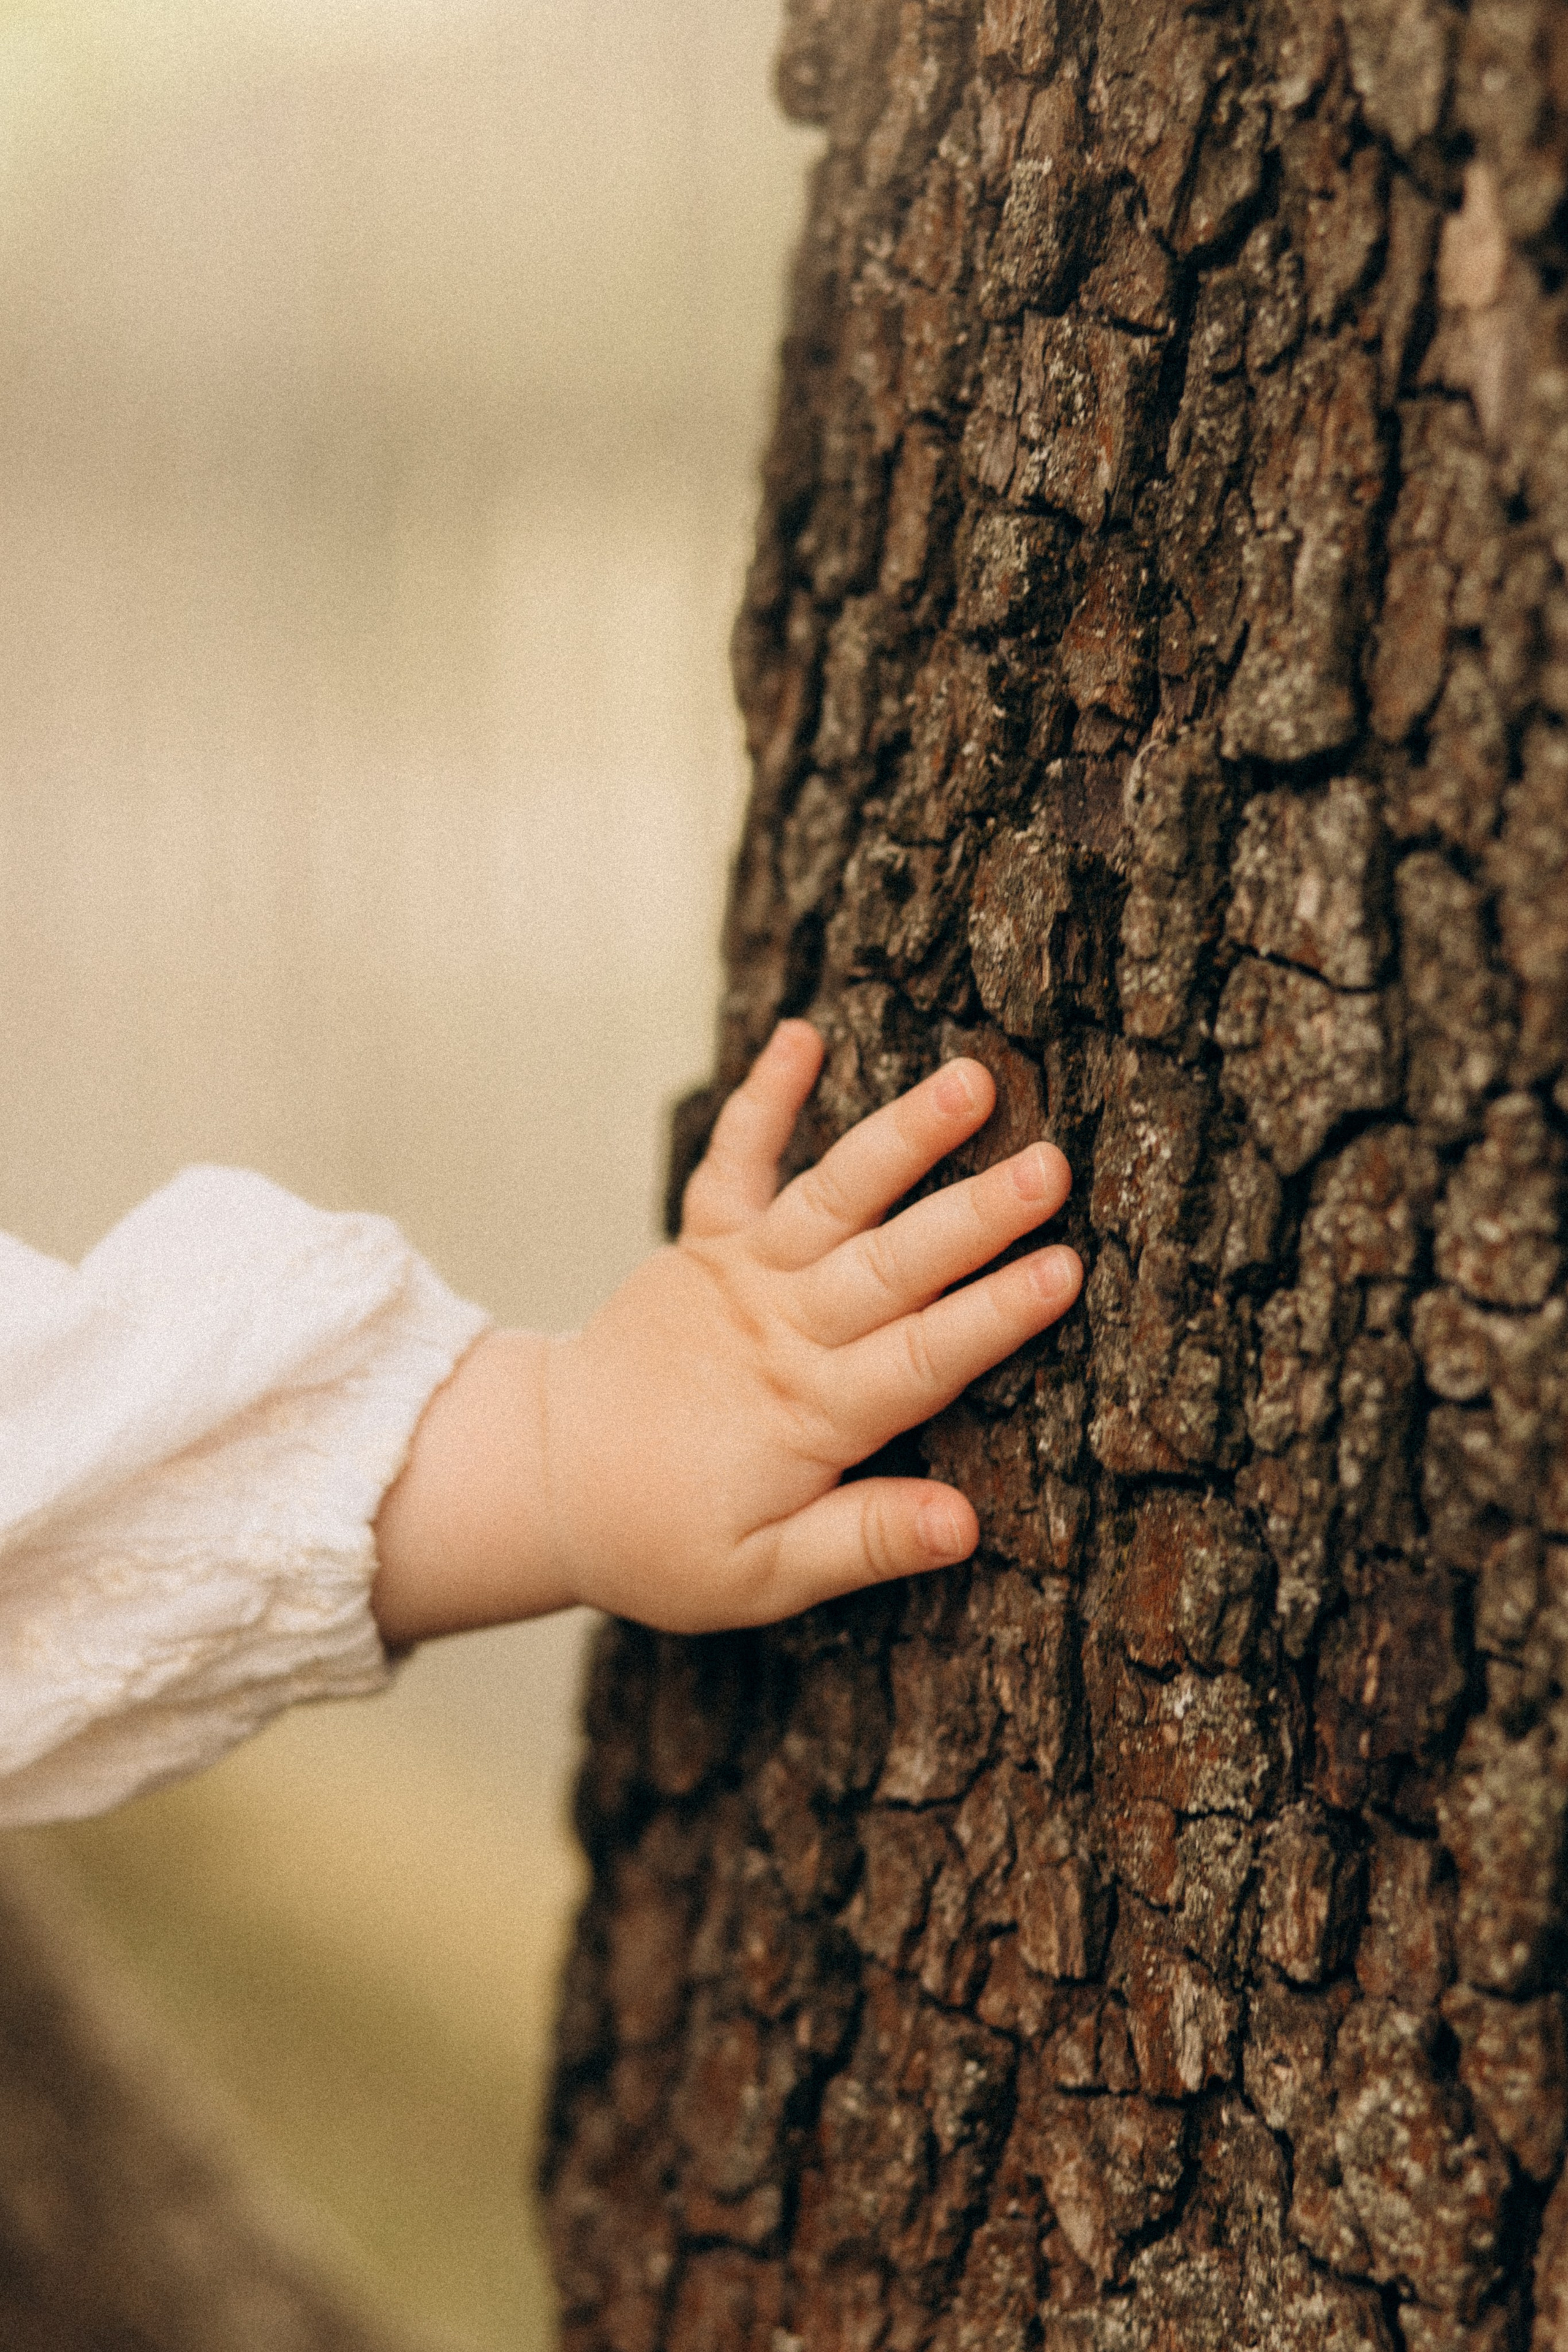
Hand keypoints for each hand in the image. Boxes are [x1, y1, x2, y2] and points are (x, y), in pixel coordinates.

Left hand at [371, 1022, 1080, 1642]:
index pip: (922, 1359)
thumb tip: (965, 1525)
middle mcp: (781, 1330)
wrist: (547, 1482)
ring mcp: (739, 1276)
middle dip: (975, 1214)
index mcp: (810, 1415)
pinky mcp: (700, 1243)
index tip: (1065, 1269)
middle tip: (1052, 1165)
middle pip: (892, 1265)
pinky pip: (731, 1161)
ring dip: (901, 1136)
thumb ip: (864, 1541)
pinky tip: (800, 1032)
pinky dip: (762, 1098)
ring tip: (971, 1079)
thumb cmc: (668, 1540)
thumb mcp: (763, 1576)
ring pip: (832, 1196)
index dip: (995, 1315)